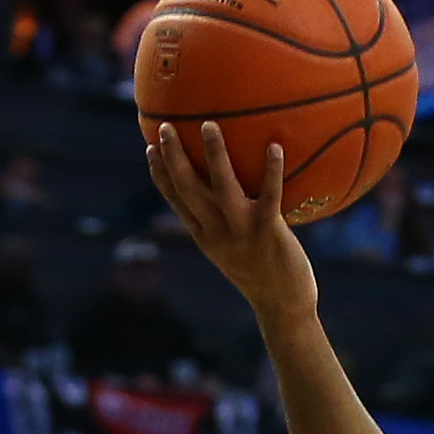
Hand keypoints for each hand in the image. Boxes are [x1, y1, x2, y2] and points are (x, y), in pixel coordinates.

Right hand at [145, 121, 318, 324]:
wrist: (283, 308)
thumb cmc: (263, 275)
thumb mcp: (233, 251)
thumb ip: (224, 225)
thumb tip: (227, 195)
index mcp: (204, 236)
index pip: (175, 200)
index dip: (160, 173)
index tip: (150, 146)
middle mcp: (216, 232)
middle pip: (187, 188)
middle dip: (173, 156)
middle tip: (166, 126)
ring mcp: (241, 231)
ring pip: (221, 186)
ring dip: (214, 154)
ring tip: (210, 125)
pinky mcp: (268, 231)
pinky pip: (269, 194)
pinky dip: (271, 170)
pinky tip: (275, 146)